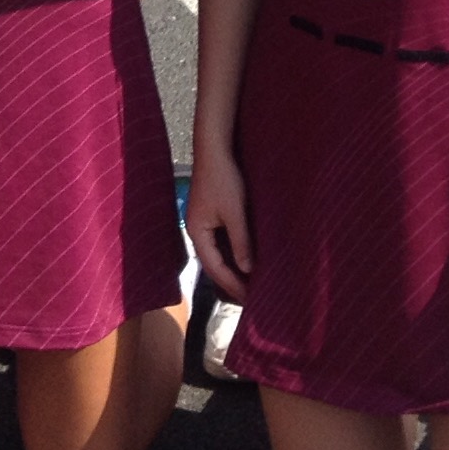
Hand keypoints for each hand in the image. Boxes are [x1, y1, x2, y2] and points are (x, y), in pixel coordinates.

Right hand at [184, 146, 255, 302]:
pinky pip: (220, 243)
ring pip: (217, 254)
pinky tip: (245, 260)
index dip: (232, 284)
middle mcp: (197, 231)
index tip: (250, 299)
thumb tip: (248, 269)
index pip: (214, 268)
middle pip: (213, 264)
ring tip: (250, 284)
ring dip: (232, 269)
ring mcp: (202, 223)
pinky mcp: (210, 215)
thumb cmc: (223, 180)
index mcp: (198, 233)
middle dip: (231, 281)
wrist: (214, 150)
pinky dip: (232, 254)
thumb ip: (240, 241)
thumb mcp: (234, 212)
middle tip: (251, 298)